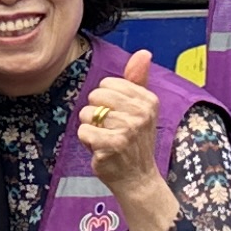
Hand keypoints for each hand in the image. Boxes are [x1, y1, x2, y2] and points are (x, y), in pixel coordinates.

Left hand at [77, 49, 167, 196]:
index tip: (119, 117)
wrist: (138, 178)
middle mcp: (141, 112)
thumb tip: (144, 53)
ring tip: (106, 140)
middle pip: (95, 96)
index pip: (107, 84)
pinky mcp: (112, 145)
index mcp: (148, 99)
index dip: (106, 102)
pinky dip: (86, 142)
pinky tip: (101, 150)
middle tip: (111, 130)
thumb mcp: (141, 109)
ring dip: (91, 129)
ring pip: (87, 114)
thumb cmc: (134, 141)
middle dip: (96, 114)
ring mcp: (127, 129)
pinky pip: (83, 131)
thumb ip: (137, 80)